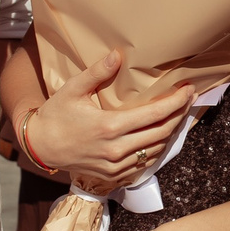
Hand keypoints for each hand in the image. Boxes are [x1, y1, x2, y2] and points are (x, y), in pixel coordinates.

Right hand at [22, 51, 193, 193]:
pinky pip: (143, 164)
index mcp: (109, 127)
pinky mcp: (113, 176)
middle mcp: (116, 149)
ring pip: (156, 150)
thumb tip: (117, 55)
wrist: (40, 147)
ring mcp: (115, 166)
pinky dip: (156, 150)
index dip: (176, 102)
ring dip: (171, 133)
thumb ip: (96, 72)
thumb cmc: (55, 115)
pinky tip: (160, 136)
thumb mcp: (72, 89)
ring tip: (179, 115)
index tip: (188, 90)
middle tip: (189, 99)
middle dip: (180, 115)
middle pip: (161, 133)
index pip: (154, 114)